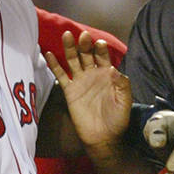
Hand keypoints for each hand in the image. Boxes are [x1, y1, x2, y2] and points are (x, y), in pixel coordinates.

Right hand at [45, 31, 131, 150]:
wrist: (103, 137)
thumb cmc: (117, 119)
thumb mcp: (125, 101)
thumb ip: (122, 85)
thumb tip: (112, 69)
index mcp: (107, 75)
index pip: (103, 56)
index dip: (100, 49)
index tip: (98, 44)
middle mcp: (92, 74)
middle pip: (86, 54)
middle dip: (84, 44)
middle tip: (83, 36)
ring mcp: (80, 81)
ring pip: (73, 60)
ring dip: (70, 48)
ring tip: (66, 36)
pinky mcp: (69, 90)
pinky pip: (61, 75)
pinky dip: (54, 64)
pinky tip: (49, 53)